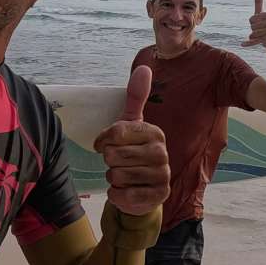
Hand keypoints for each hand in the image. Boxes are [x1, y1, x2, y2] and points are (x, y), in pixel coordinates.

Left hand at [93, 65, 170, 215]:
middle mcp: (162, 152)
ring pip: (116, 176)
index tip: (105, 145)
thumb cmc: (132, 154)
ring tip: (124, 176)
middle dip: (109, 162)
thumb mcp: (130, 125)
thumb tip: (145, 67)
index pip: (115, 133)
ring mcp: (162, 176)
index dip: (103, 141)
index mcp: (154, 132)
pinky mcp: (157, 196)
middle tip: (120, 163)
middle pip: (113, 156)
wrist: (142, 191)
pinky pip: (122, 195)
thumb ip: (135, 97)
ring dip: (113, 178)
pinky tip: (126, 191)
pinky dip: (117, 195)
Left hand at [241, 0, 265, 49]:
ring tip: (259, 36)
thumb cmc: (265, 26)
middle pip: (252, 25)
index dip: (252, 21)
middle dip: (253, 29)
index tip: (258, 22)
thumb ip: (259, 3)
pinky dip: (249, 43)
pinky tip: (242, 44)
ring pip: (253, 33)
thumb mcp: (261, 14)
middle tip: (259, 31)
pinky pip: (256, 41)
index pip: (252, 18)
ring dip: (252, 36)